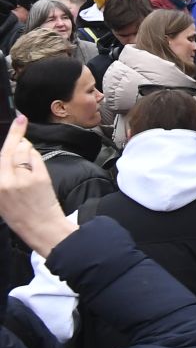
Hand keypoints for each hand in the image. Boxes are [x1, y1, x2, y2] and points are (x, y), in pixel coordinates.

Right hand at [0, 115, 72, 256]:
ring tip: (28, 160)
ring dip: (27, 149)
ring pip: (25, 150)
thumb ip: (3, 173)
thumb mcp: (1, 197)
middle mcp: (4, 180)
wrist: (40, 227)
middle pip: (10, 148)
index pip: (0, 156)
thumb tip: (11, 150)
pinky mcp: (38, 176)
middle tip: (20, 120)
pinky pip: (36, 157)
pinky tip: (35, 164)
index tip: (15, 121)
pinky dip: (35, 156)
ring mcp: (22, 177)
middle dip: (16, 134)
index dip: (9, 138)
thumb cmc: (20, 213)